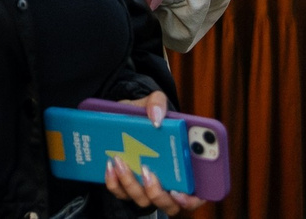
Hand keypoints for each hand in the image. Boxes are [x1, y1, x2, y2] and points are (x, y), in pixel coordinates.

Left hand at [103, 93, 202, 212]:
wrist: (121, 118)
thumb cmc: (145, 117)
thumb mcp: (152, 103)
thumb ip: (158, 103)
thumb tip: (156, 118)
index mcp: (183, 167)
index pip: (196, 194)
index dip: (191, 199)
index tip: (180, 191)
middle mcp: (167, 184)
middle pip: (169, 203)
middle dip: (157, 192)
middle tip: (147, 171)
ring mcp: (145, 188)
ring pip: (143, 199)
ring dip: (131, 183)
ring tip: (120, 161)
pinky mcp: (125, 187)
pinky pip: (121, 193)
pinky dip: (115, 183)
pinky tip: (109, 165)